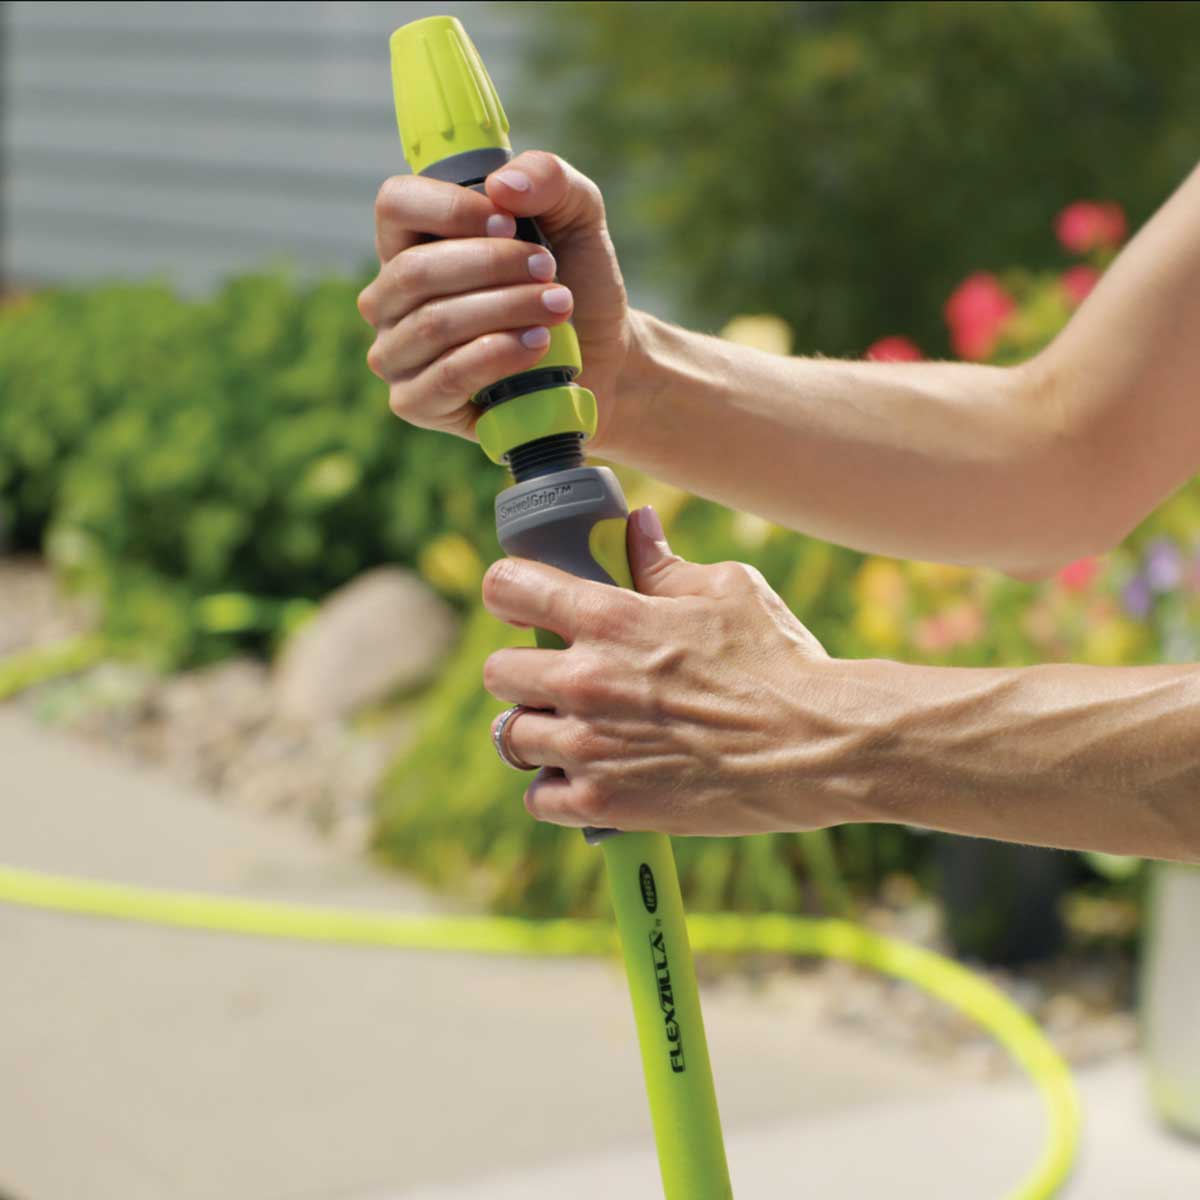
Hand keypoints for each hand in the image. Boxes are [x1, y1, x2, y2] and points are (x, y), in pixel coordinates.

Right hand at [357, 150, 636, 450]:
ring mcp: (397, 352)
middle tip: (549, 270)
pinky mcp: (415, 402)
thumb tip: (501, 185)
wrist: (606, 358)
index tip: (510, 222)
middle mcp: (392, 296)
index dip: (450, 209)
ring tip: (558, 308)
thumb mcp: (578, 217)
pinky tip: (535, 347)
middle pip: (416, 271)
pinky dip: (495, 357)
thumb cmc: (577, 283)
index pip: (396, 205)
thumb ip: (549, 179)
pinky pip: (443, 378)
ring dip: (505, 310)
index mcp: (414, 241)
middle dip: (493, 266)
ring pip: (433, 323)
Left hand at [482, 507, 843, 836]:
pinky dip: (558, 790)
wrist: (820, 746)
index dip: (511, 592)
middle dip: (523, 671)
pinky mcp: (604, 803)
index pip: (506, 587)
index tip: (525, 605)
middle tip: (560, 678)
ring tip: (577, 732)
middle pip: (496, 671)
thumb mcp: (728, 590)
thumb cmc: (780, 662)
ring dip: (539, 732)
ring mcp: (588, 746)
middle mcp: (584, 679)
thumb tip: (635, 526)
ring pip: (510, 737)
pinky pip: (539, 798)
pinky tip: (592, 776)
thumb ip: (663, 562)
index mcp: (607, 617)